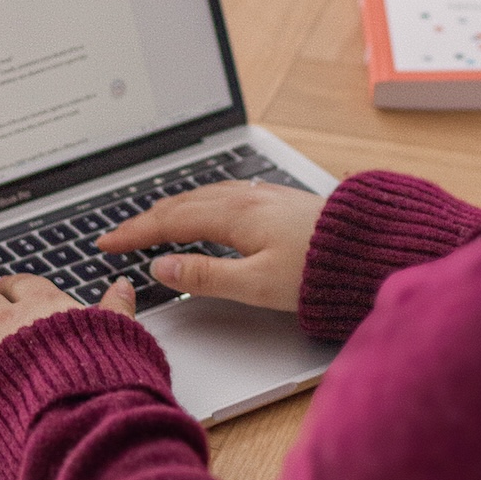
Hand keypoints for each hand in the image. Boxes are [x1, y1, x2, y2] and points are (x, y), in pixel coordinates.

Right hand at [98, 181, 324, 312]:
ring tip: (150, 222)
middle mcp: (245, 198)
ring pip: (202, 196)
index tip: (105, 243)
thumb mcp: (258, 285)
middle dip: (144, 219)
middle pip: (181, 204)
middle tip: (117, 235)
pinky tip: (203, 209)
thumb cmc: (323, 270)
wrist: (375, 248)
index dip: (133, 233)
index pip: (168, 223)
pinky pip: (223, 194)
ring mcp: (263, 195)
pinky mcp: (278, 200)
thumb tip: (162, 269)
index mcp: (233, 216)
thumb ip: (206, 276)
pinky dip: (197, 202)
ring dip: (169, 208)